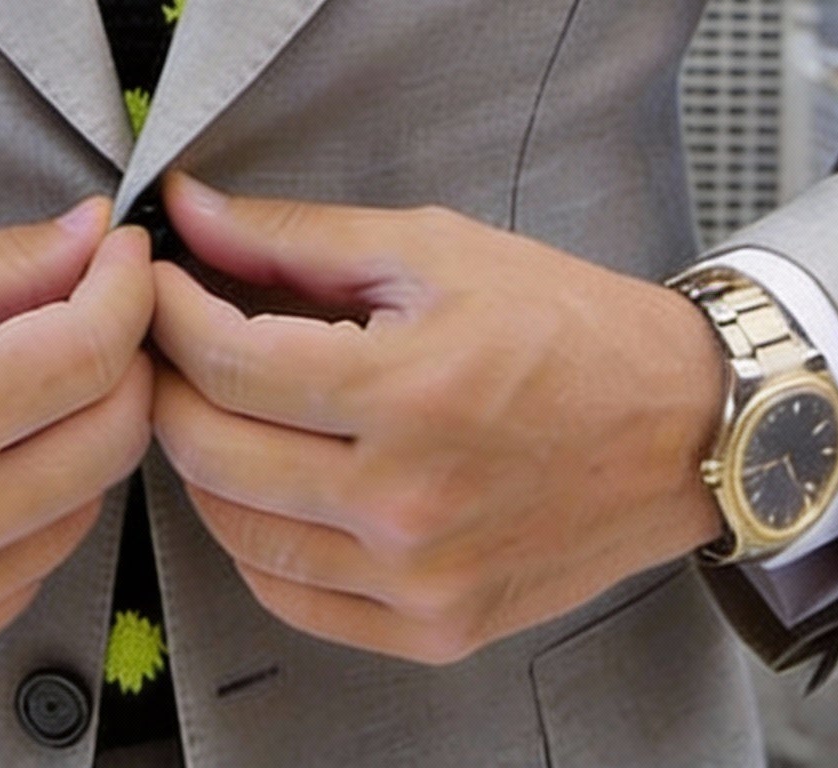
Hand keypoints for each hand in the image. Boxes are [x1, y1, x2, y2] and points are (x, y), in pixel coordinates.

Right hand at [0, 198, 153, 685]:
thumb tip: (92, 238)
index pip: (95, 350)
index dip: (127, 286)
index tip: (122, 256)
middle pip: (115, 435)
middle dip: (120, 356)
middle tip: (87, 310)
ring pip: (84, 506)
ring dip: (74, 435)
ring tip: (16, 385)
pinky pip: (28, 571)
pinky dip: (29, 509)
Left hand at [150, 174, 724, 665]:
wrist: (681, 425)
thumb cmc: (564, 324)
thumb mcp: (431, 247)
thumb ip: (295, 236)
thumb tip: (189, 210)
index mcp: (406, 392)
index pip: (225, 361)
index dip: (168, 311)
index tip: (157, 279)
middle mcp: (406, 502)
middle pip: (212, 450)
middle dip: (167, 380)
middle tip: (169, 335)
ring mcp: (419, 578)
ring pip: (236, 532)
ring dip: (200, 460)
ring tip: (213, 401)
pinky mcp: (435, 628)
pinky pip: (292, 598)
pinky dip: (253, 539)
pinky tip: (264, 481)